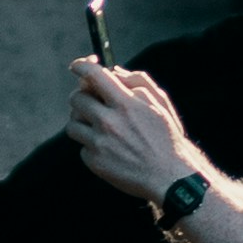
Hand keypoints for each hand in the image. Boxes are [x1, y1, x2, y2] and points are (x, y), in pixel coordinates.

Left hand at [65, 59, 196, 203]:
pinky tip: (109, 148)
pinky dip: (92, 145)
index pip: (94, 76)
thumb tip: (114, 72)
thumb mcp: (160, 102)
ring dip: (82, 121)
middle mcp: (109, 122)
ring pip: (72, 124)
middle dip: (82, 96)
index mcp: (126, 104)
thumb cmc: (166, 137)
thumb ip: (137, 81)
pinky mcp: (95, 162)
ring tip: (100, 126)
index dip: (81, 66)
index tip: (76, 66)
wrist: (169, 177)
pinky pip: (82, 147)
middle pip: (76, 99)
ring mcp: (100, 144)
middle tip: (92, 101)